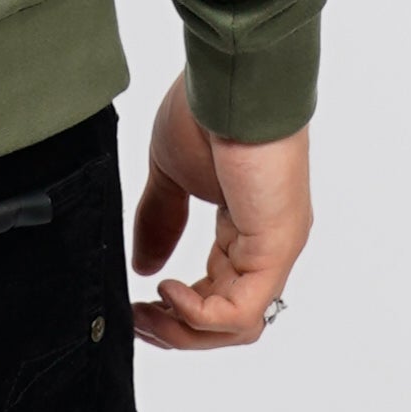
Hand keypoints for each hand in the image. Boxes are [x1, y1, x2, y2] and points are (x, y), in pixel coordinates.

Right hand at [128, 77, 309, 351]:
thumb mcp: (171, 177)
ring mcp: (276, 249)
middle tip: (135, 320)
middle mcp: (267, 246)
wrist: (229, 80)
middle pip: (228, 323)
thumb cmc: (206, 112)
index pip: (218, 297)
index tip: (134, 307)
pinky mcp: (275, 247)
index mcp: (246, 230)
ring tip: (147, 313)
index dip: (174, 313)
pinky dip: (200, 316)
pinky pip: (242, 311)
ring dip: (184, 331)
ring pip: (238, 326)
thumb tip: (144, 268)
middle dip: (175, 331)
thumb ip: (160, 221)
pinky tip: (167, 291)